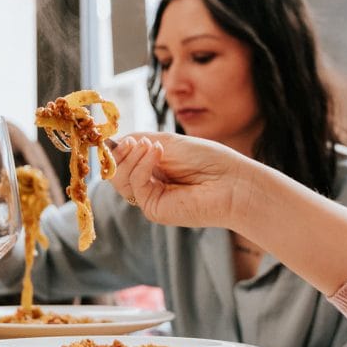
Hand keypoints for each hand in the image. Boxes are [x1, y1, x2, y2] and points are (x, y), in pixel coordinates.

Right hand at [110, 133, 252, 230]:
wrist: (232, 182)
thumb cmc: (208, 160)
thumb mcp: (169, 142)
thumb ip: (140, 142)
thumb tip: (114, 142)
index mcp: (153, 167)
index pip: (122, 160)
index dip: (117, 149)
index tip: (118, 136)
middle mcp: (149, 184)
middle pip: (116, 171)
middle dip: (120, 153)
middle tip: (134, 142)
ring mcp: (150, 198)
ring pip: (120, 180)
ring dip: (131, 157)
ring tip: (150, 145)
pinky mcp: (153, 209)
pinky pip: (136, 185)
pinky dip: (142, 165)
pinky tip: (156, 152)